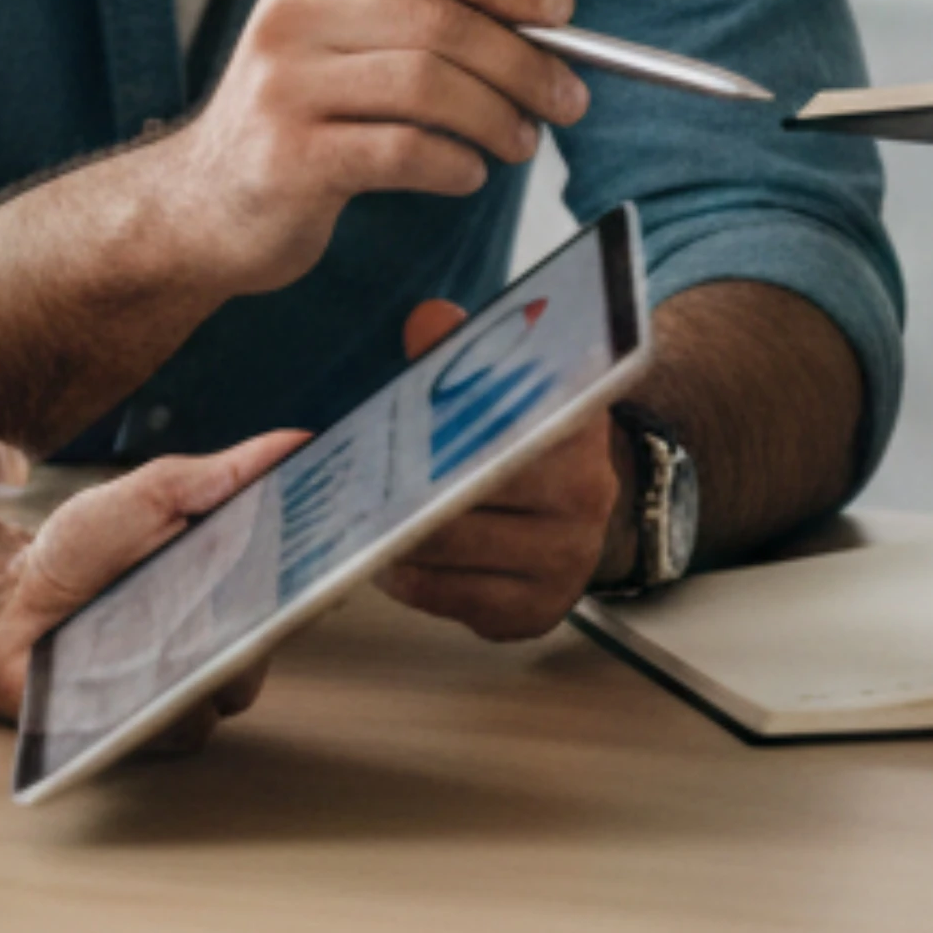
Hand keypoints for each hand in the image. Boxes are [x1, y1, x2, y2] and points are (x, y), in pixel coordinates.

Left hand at [0, 433, 306, 727]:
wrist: (7, 608)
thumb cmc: (77, 549)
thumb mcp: (148, 494)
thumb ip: (219, 473)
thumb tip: (295, 441)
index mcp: (232, 570)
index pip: (303, 570)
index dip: (322, 559)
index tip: (331, 541)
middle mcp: (227, 630)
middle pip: (278, 628)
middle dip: (261, 605)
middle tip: (233, 579)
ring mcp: (200, 683)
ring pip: (242, 679)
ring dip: (208, 652)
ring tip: (164, 622)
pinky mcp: (166, 728)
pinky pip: (196, 723)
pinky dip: (172, 698)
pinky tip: (141, 672)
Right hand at [146, 0, 588, 298]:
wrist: (201, 205)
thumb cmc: (296, 121)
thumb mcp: (339, 44)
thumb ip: (420, 18)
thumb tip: (544, 11)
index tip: (560, 11)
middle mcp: (290, 19)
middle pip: (441, 21)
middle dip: (525, 62)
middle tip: (567, 99)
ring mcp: (284, 88)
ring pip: (430, 84)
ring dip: (499, 117)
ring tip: (520, 142)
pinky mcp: (290, 159)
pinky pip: (406, 151)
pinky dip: (457, 165)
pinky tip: (467, 174)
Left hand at [370, 298, 617, 640]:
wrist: (577, 515)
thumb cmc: (521, 443)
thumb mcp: (502, 386)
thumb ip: (461, 350)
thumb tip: (429, 321)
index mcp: (574, 424)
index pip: (499, 415)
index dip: (439, 416)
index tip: (393, 419)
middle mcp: (584, 495)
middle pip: (465, 486)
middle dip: (401, 483)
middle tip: (348, 473)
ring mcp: (564, 562)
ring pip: (451, 546)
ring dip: (394, 533)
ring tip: (355, 515)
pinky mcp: (535, 612)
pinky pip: (451, 597)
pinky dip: (410, 578)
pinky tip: (388, 558)